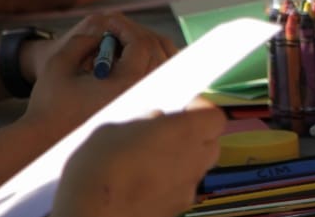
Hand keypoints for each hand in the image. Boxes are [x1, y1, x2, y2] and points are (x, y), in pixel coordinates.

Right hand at [21, 14, 178, 140]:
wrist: (48, 140)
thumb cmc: (51, 103)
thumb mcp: (59, 65)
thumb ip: (82, 40)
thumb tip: (106, 28)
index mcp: (127, 85)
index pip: (142, 44)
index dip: (125, 27)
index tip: (108, 22)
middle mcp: (145, 95)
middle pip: (158, 50)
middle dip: (138, 35)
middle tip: (117, 30)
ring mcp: (149, 104)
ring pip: (166, 63)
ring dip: (149, 46)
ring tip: (122, 43)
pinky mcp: (147, 112)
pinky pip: (164, 79)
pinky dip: (154, 62)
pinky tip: (134, 58)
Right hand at [52, 101, 224, 216]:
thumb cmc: (99, 165)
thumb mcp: (113, 131)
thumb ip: (143, 125)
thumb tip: (156, 122)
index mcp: (187, 133)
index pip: (215, 117)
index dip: (200, 111)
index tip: (184, 109)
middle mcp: (195, 162)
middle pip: (210, 145)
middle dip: (194, 138)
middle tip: (166, 137)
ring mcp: (187, 191)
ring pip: (195, 170)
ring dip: (181, 163)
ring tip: (148, 165)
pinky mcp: (176, 212)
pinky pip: (178, 192)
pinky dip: (167, 187)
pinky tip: (140, 189)